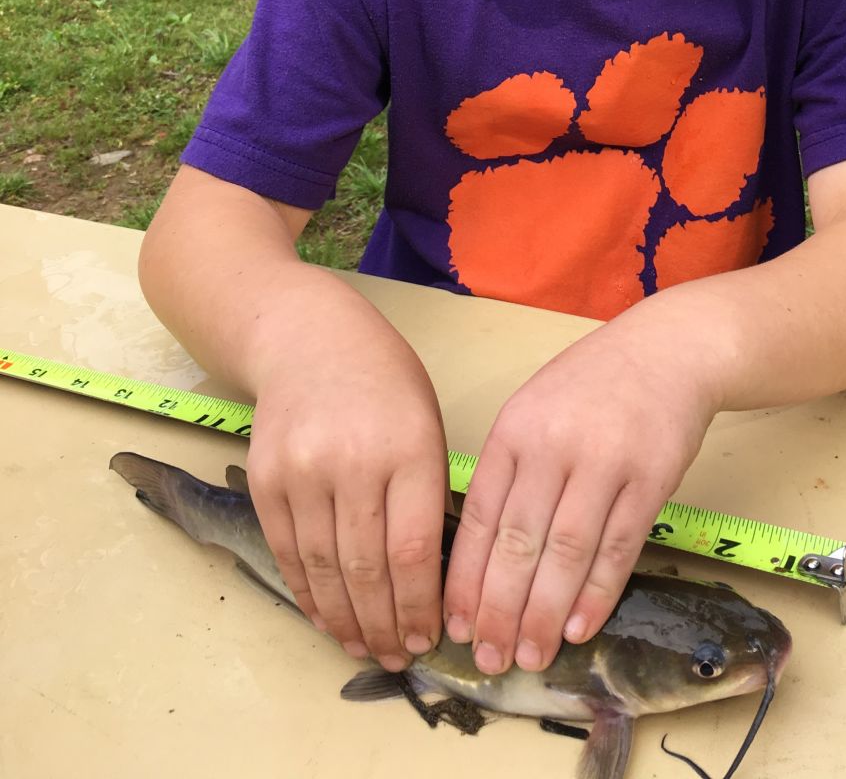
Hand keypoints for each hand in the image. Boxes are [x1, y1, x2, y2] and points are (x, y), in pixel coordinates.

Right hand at [245, 319, 448, 672]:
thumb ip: (429, 492)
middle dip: (385, 625)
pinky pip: (288, 553)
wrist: (306, 338)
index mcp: (408, 447)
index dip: (420, 605)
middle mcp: (352, 462)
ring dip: (346, 621)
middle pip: (367, 568)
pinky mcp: (264, 481)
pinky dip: (307, 594)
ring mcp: (302, 472)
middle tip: (399, 658)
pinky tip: (326, 617)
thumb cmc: (383, 381)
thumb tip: (432, 579)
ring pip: (324, 569)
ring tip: (365, 650)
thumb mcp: (426, 422)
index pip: (415, 548)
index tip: (430, 638)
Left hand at [441, 303, 723, 675]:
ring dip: (545, 614)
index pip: (479, 517)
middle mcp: (554, 446)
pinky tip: (578, 627)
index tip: (455, 627)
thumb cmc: (592, 385)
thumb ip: (508, 471)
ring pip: (566, 552)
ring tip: (531, 657)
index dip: (465, 579)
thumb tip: (479, 556)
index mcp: (514, 430)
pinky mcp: (650, 477)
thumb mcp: (533, 409)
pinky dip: (597, 593)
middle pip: (518, 542)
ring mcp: (605, 461)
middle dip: (499, 611)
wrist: (668, 350)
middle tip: (490, 661)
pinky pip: (618, 546)